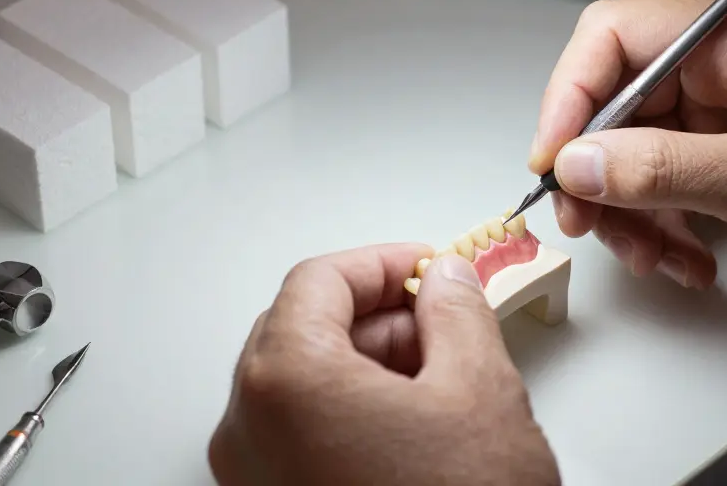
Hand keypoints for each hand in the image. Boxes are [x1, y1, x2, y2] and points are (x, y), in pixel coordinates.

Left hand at [209, 243, 559, 485]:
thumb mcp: (479, 389)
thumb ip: (457, 311)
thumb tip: (445, 281)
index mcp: (284, 379)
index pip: (319, 280)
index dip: (382, 263)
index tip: (428, 268)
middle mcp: (247, 427)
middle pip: (302, 329)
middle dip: (378, 315)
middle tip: (442, 317)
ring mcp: (251, 477)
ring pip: (302, 383)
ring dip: (368, 363)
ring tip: (440, 375)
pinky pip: (300, 433)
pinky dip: (350, 410)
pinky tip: (413, 423)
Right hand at [530, 0, 726, 321]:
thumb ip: (660, 169)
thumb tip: (577, 162)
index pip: (614, 36)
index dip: (570, 96)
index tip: (554, 158)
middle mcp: (724, 60)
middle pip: (615, 101)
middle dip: (600, 170)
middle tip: (588, 222)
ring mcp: (726, 109)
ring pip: (632, 150)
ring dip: (631, 211)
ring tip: (656, 255)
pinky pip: (664, 182)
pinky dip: (663, 225)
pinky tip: (689, 258)